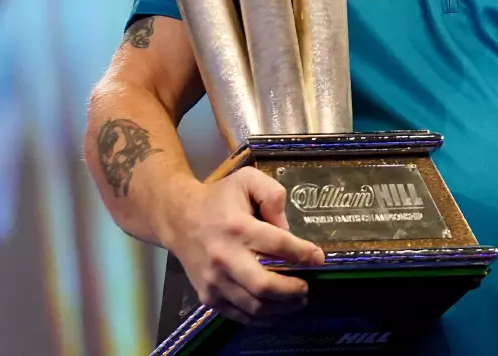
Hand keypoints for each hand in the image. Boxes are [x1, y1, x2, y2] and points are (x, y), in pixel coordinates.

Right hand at [168, 167, 325, 325]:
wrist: (178, 219)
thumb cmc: (218, 198)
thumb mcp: (248, 180)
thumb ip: (273, 196)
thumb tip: (287, 229)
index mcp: (238, 228)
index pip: (278, 245)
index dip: (303, 254)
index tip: (319, 258)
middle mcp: (225, 257)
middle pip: (264, 284)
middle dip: (293, 289)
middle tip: (307, 287)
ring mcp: (214, 281)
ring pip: (254, 306)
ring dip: (281, 307)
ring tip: (297, 300)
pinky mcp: (208, 296)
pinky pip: (239, 315)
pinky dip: (261, 317)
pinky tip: (276, 309)